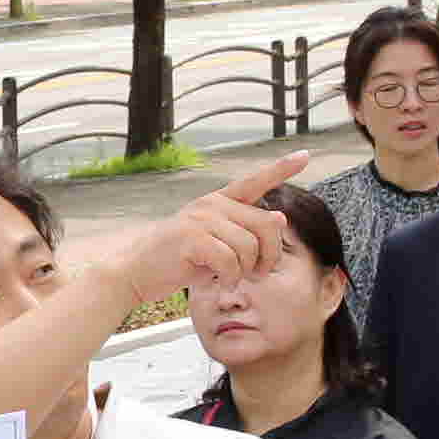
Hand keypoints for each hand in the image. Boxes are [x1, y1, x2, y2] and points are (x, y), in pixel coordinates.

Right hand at [111, 149, 308, 305]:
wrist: (134, 272)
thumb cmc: (175, 261)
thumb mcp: (213, 244)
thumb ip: (243, 230)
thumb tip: (279, 216)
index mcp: (217, 202)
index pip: (253, 182)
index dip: (280, 169)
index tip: (304, 156)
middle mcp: (212, 205)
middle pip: (266, 225)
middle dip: (270, 254)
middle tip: (259, 274)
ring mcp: (201, 219)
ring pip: (250, 246)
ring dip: (247, 270)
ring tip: (233, 279)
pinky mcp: (193, 239)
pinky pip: (231, 261)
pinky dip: (230, 277)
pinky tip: (219, 282)